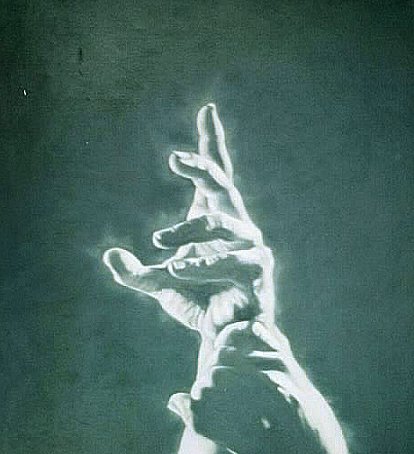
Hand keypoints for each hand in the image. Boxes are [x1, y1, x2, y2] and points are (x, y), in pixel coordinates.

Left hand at [103, 104, 274, 339]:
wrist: (223, 335)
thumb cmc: (200, 302)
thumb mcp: (161, 284)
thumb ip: (136, 273)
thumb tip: (111, 255)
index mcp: (213, 220)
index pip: (215, 176)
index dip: (211, 144)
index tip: (207, 111)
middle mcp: (235, 226)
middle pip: (222, 184)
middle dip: (203, 167)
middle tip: (176, 158)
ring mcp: (249, 246)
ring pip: (220, 221)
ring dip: (189, 231)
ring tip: (163, 247)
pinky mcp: (257, 269)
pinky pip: (231, 259)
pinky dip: (202, 264)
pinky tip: (177, 268)